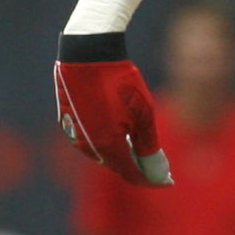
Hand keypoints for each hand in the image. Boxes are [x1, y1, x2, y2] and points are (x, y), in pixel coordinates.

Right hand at [54, 34, 172, 185]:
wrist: (87, 52)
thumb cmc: (119, 81)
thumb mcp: (143, 114)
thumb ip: (150, 147)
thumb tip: (159, 173)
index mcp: (107, 146)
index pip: (132, 174)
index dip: (151, 179)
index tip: (167, 181)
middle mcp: (87, 146)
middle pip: (117, 166)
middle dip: (138, 168)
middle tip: (157, 167)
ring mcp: (74, 135)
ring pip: (102, 154)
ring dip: (121, 155)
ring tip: (139, 150)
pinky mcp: (67, 122)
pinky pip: (90, 141)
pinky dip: (106, 142)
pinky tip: (117, 134)